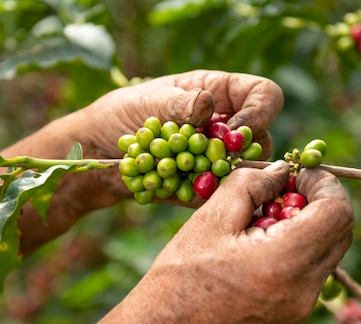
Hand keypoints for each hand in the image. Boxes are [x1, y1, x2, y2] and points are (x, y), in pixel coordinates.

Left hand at [11, 70, 283, 251]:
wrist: (96, 153)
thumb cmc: (120, 114)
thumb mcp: (147, 102)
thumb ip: (179, 104)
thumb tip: (208, 106)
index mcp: (218, 92)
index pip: (264, 96)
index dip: (260, 113)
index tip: (234, 131)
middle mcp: (224, 126)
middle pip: (261, 140)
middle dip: (242, 153)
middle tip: (215, 160)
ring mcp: (215, 158)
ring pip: (243, 173)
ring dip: (221, 177)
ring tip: (187, 174)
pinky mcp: (202, 185)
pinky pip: (216, 194)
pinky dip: (201, 194)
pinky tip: (174, 188)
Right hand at [127, 162, 353, 323]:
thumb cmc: (179, 278)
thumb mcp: (210, 219)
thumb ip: (251, 185)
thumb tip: (280, 172)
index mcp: (285, 263)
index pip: (337, 212)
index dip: (323, 183)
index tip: (293, 174)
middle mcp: (303, 290)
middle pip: (341, 232)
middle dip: (318, 201)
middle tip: (280, 190)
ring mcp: (300, 308)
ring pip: (327, 252)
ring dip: (307, 225)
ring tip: (262, 219)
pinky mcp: (290, 317)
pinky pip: (310, 273)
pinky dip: (296, 249)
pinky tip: (257, 246)